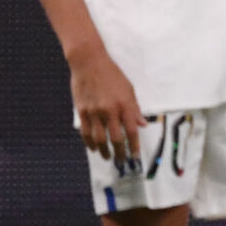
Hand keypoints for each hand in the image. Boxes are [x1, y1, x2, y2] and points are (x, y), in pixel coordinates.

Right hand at [69, 44, 144, 164]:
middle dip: (120, 152)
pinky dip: (90, 143)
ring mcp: (94, 112)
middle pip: (116, 138)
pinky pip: (86, 133)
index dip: (135, 145)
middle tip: (122, 161)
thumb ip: (135, 109)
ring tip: (108, 157)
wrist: (89, 64)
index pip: (132, 130)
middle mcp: (110, 110)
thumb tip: (142, 124)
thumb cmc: (112, 75)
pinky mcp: (82, 112)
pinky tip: (94, 148)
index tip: (136, 155)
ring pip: (100, 139)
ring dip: (104, 151)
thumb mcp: (129, 89)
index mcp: (124, 104)